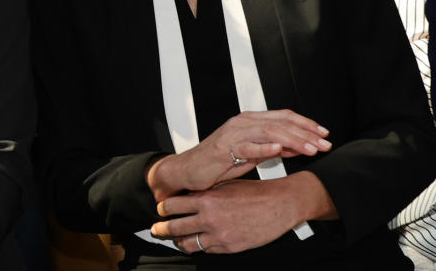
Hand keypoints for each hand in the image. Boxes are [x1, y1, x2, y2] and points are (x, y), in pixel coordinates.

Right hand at [146, 109, 330, 199]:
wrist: (189, 171)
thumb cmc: (218, 163)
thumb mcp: (250, 155)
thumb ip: (271, 149)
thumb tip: (296, 147)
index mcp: (249, 120)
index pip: (283, 116)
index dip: (306, 123)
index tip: (324, 134)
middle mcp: (242, 122)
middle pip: (280, 122)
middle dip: (306, 133)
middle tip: (325, 144)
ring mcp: (233, 133)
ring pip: (269, 132)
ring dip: (293, 140)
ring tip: (310, 149)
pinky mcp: (224, 148)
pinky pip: (247, 146)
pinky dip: (264, 147)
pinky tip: (279, 150)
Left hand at [150, 172, 335, 253]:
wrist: (279, 205)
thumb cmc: (254, 192)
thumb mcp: (224, 185)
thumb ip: (204, 192)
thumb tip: (186, 196)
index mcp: (206, 199)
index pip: (172, 206)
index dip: (162, 208)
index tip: (160, 210)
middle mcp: (209, 218)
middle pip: (174, 227)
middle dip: (162, 229)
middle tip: (156, 229)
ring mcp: (219, 235)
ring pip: (188, 243)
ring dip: (178, 241)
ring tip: (175, 239)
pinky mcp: (229, 247)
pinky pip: (206, 250)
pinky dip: (199, 247)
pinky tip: (197, 243)